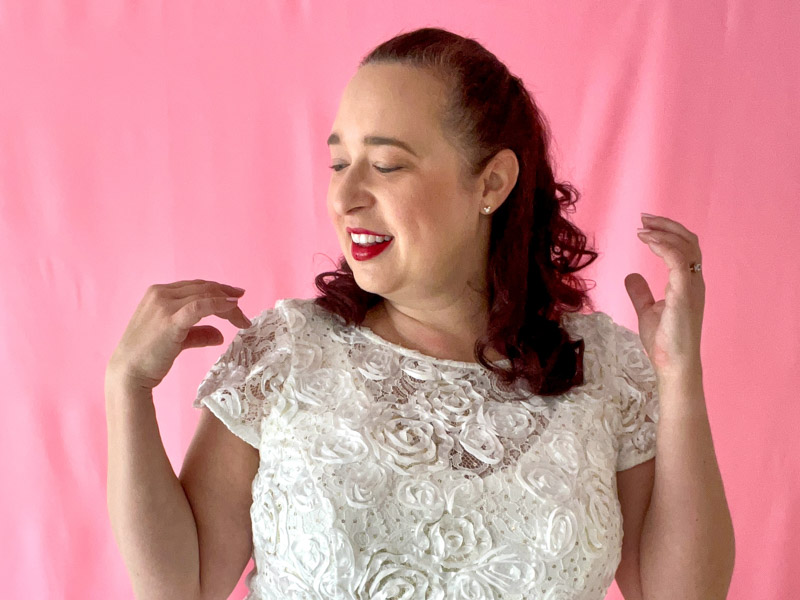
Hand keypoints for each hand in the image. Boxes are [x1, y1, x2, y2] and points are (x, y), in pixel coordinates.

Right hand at [106, 279, 251, 391]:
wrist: (128, 373)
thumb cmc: (148, 357)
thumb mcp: (177, 339)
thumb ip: (198, 333)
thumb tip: (220, 335)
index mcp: (159, 293)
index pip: (196, 287)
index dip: (219, 292)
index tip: (236, 300)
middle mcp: (161, 293)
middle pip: (205, 289)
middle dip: (228, 299)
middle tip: (243, 313)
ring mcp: (164, 305)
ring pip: (207, 295)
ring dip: (229, 306)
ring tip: (242, 319)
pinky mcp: (170, 320)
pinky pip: (201, 305)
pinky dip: (220, 304)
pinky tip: (233, 309)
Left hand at [624, 213, 705, 379]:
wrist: (673, 365)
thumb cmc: (665, 342)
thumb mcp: (648, 311)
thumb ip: (641, 292)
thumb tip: (631, 275)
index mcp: (687, 283)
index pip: (685, 248)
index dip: (668, 232)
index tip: (646, 225)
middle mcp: (694, 281)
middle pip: (689, 241)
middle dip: (667, 225)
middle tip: (644, 218)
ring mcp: (691, 287)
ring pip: (686, 247)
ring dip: (664, 233)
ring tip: (643, 227)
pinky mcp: (684, 294)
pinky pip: (679, 262)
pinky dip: (665, 247)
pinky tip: (648, 241)